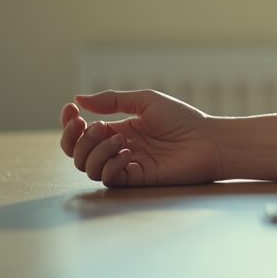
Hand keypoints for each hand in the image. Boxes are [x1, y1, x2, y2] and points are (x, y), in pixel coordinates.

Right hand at [59, 89, 222, 187]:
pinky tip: (127, 154)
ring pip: (87, 166)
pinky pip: (108, 178)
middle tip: (97, 127)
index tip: (71, 109)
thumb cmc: (183, 119)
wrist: (208, 141)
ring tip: (120, 141)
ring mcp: (125, 165)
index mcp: (118, 130)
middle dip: (76, 139)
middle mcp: (117, 149)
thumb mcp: (145, 102)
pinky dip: (110, 165)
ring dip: (96, 151)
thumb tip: (78, 98)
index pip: (80, 132)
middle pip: (76, 152)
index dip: (68, 123)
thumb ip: (113, 101)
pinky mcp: (135, 179)